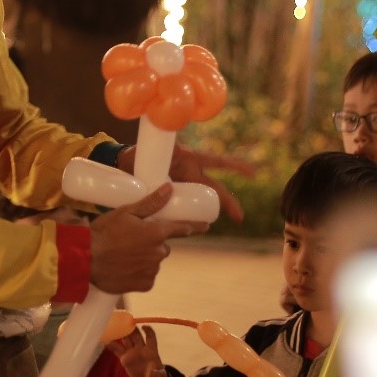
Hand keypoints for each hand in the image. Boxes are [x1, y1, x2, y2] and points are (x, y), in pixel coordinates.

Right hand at [88, 184, 207, 293]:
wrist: (85, 261)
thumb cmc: (104, 233)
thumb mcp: (125, 212)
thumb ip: (151, 202)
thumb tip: (170, 188)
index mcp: (156, 233)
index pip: (182, 228)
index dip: (194, 225)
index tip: (206, 225)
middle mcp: (159, 253)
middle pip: (163, 245)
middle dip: (152, 241)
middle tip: (131, 238)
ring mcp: (152, 270)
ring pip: (154, 260)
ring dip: (145, 256)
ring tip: (123, 252)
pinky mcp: (145, 284)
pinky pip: (147, 275)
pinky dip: (139, 271)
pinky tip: (124, 266)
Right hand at [107, 326, 167, 376]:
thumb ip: (156, 374)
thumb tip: (153, 373)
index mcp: (151, 350)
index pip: (150, 336)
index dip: (148, 331)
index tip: (143, 327)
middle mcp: (141, 348)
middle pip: (136, 335)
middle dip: (130, 329)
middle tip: (123, 323)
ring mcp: (132, 352)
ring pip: (126, 340)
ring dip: (120, 334)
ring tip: (112, 329)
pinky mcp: (124, 358)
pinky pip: (117, 350)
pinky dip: (112, 346)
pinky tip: (106, 342)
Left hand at [117, 145, 253, 223]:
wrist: (124, 163)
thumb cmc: (139, 154)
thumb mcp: (152, 150)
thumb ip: (159, 149)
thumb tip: (170, 152)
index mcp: (188, 159)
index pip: (216, 162)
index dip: (234, 166)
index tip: (252, 173)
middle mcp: (188, 171)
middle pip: (212, 187)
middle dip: (227, 201)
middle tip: (239, 218)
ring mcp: (181, 183)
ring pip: (199, 199)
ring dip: (208, 211)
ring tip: (213, 226)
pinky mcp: (171, 193)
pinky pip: (183, 206)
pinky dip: (189, 216)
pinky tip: (194, 228)